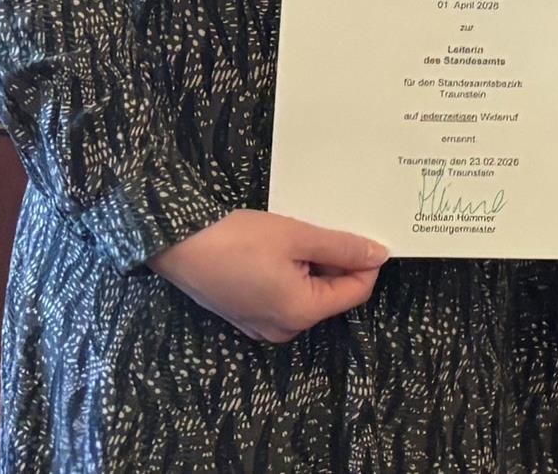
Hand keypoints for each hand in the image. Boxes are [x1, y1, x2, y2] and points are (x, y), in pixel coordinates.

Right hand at [151, 210, 384, 343]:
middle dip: (335, 262)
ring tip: (296, 237)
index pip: (356, 292)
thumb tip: (380, 255)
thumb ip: (342, 247)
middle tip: (319, 230)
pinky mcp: (248, 316)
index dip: (365, 261)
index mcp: (301, 313)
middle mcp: (285, 328)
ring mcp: (263, 326)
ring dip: (312, 266)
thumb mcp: (297, 236)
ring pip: (308, 294)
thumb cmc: (237, 240)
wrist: (177, 245)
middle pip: (332, 294)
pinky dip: (291, 274)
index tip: (360, 233)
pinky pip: (285, 297)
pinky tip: (278, 250)